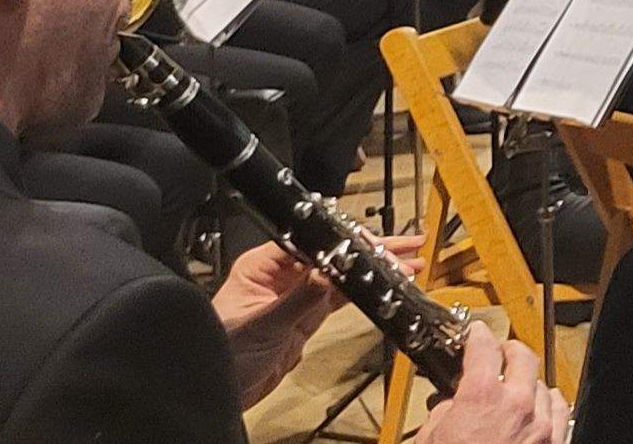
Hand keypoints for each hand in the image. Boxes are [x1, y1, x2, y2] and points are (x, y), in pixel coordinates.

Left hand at [212, 234, 421, 401]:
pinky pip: (342, 297)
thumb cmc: (225, 353)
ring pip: (343, 275)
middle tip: (406, 247)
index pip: (309, 242)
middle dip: (370, 252)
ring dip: (374, 270)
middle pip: (332, 254)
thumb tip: (328, 274)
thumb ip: (299, 299)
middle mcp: (282, 275)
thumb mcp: (264, 324)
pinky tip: (388, 285)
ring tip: (408, 263)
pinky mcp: (308, 315)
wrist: (224, 391)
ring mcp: (298, 295)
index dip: (343, 241)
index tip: (373, 245)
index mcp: (263, 267)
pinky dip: (366, 291)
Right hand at [414, 336, 567, 443]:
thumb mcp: (432, 438)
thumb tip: (452, 403)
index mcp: (483, 398)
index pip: (484, 348)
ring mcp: (540, 425)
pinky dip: (550, 404)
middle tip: (500, 351)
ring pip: (544, 386)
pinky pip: (560, 411)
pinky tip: (543, 405)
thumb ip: (446, 412)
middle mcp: (518, 405)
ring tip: (517, 386)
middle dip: (510, 350)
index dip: (478, 336)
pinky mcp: (553, 443)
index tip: (476, 334)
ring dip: (530, 383)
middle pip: (523, 358)